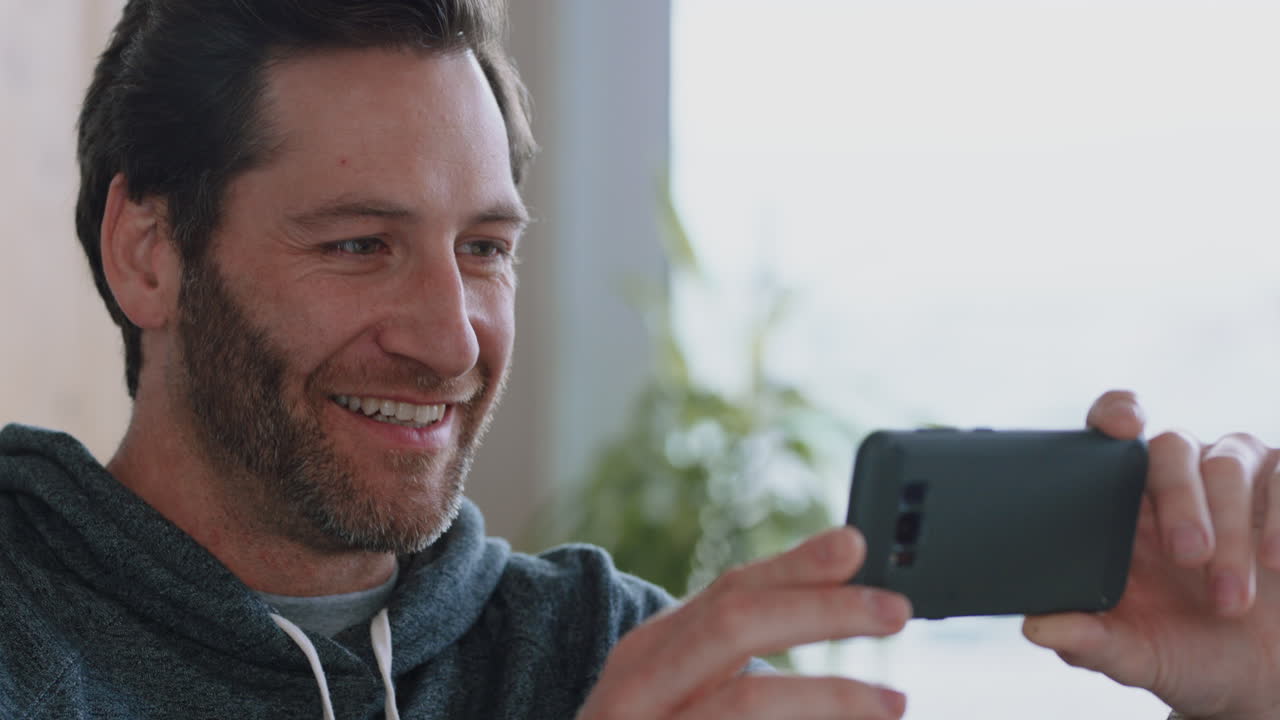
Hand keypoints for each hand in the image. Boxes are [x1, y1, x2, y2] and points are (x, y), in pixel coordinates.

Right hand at [577, 527, 911, 718]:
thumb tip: (838, 595)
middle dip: (821, 611)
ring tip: (894, 702)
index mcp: (648, 652)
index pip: (727, 590)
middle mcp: (638, 689)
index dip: (796, 565)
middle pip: (734, 624)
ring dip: (830, 696)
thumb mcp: (674, 687)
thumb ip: (732, 647)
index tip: (857, 546)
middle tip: (895, 609)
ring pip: (746, 701)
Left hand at [1023, 390, 1279, 719]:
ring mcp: (1238, 478)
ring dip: (1230, 532)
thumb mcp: (1137, 655)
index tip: (1122, 427)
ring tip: (1228, 600)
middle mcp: (1179, 477)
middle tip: (1188, 556)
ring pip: (1229, 465)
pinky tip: (1276, 561)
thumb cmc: (1187, 652)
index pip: (1113, 430)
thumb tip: (1036, 628)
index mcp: (1126, 501)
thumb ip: (1088, 641)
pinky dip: (1279, 517)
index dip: (1116, 413)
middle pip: (1170, 447)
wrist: (1261, 677)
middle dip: (1179, 498)